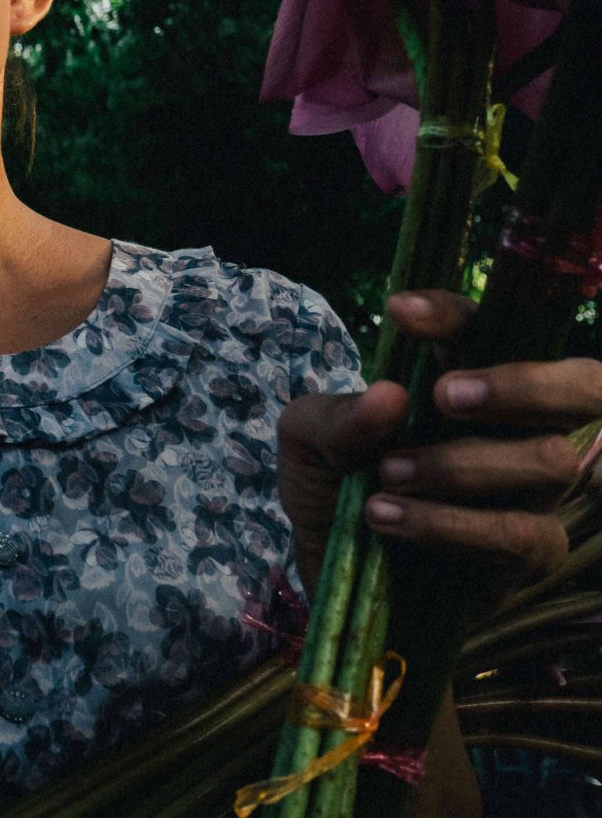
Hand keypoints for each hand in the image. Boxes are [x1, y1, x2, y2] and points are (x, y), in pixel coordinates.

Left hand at [279, 289, 597, 589]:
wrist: (331, 571)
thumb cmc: (333, 486)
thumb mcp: (308, 441)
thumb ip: (336, 415)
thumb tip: (390, 396)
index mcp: (467, 379)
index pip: (489, 329)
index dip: (455, 315)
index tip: (400, 310)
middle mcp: (518, 426)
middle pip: (585, 386)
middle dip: (525, 384)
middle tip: (442, 395)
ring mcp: (535, 490)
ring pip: (549, 461)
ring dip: (461, 464)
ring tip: (387, 474)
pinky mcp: (534, 553)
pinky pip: (521, 532)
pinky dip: (450, 524)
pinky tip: (387, 518)